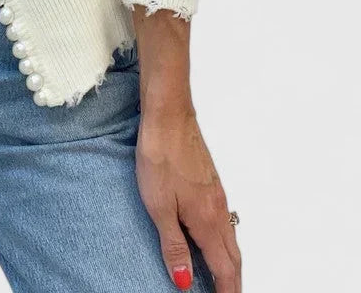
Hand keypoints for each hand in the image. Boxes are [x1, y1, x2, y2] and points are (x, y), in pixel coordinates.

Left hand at [136, 105, 240, 291]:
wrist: (168, 115)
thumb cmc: (160, 156)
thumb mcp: (159, 206)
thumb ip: (173, 245)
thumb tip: (185, 281)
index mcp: (207, 220)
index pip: (224, 267)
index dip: (227, 291)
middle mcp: (218, 208)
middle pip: (233, 255)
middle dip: (233, 280)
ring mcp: (216, 193)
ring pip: (230, 237)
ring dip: (229, 261)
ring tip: (223, 277)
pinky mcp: (210, 180)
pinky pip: (224, 219)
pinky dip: (224, 239)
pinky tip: (212, 237)